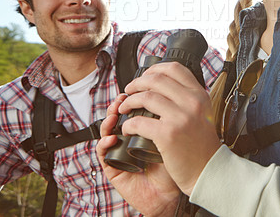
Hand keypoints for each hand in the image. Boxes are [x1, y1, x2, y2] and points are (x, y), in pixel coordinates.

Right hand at [96, 94, 179, 216]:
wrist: (173, 194)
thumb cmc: (177, 164)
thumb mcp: (177, 134)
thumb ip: (172, 115)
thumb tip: (168, 93)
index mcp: (145, 127)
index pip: (135, 106)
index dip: (134, 95)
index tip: (140, 86)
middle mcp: (131, 136)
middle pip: (119, 113)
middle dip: (121, 102)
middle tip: (125, 96)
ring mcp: (120, 150)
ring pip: (107, 128)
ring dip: (109, 118)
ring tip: (116, 113)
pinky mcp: (113, 166)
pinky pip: (102, 152)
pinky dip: (104, 143)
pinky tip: (113, 138)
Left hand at [120, 62, 221, 195]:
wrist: (209, 170)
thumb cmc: (203, 144)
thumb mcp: (203, 112)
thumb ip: (189, 97)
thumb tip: (166, 85)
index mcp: (199, 94)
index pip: (174, 68)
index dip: (154, 69)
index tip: (144, 76)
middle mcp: (191, 102)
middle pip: (156, 79)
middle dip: (137, 83)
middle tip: (129, 90)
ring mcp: (180, 117)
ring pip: (146, 97)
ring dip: (129, 101)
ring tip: (124, 108)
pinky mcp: (168, 134)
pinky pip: (139, 122)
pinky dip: (128, 124)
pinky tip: (127, 128)